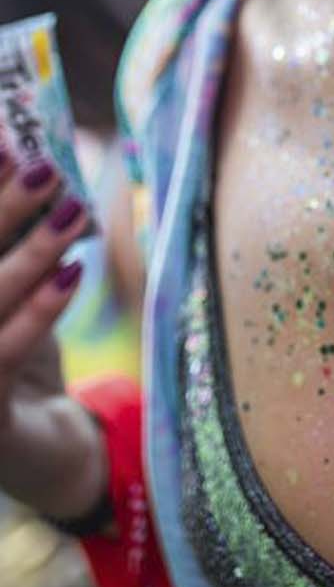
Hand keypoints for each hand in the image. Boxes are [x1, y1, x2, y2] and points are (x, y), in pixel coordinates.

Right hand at [0, 143, 87, 432]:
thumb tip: (21, 152)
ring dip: (30, 252)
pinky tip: (73, 271)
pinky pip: (6, 355)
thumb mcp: (6, 283)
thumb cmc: (9, 346)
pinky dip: (41, 310)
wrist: (31, 448)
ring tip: (73, 209)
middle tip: (41, 165)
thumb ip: (4, 232)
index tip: (2, 138)